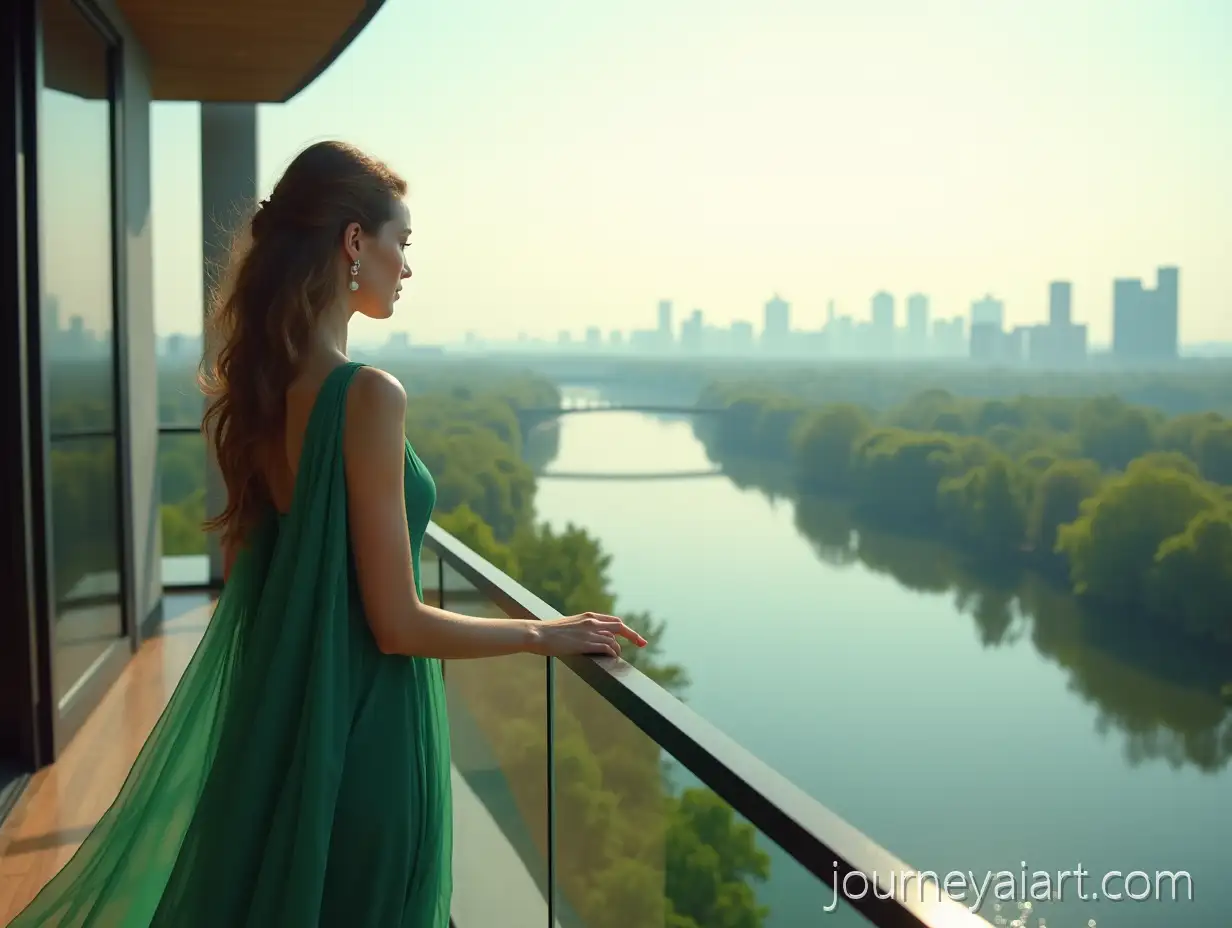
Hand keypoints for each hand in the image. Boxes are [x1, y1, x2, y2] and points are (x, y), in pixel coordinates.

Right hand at [531, 612, 646, 658]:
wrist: (537, 633)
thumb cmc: (549, 632)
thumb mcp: (569, 626)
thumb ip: (581, 629)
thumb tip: (587, 638)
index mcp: (588, 616)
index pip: (613, 621)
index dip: (626, 629)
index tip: (635, 636)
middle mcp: (592, 622)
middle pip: (620, 626)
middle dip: (633, 635)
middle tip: (643, 644)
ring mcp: (590, 632)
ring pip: (614, 640)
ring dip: (618, 649)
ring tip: (617, 657)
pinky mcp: (586, 643)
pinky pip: (607, 648)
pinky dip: (613, 653)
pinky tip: (613, 658)